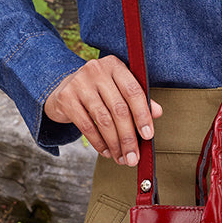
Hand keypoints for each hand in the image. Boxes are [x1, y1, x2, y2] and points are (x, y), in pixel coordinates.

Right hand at [44, 56, 161, 166]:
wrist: (64, 89)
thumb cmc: (98, 90)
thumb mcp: (118, 88)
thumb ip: (137, 99)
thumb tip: (158, 113)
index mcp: (114, 65)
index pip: (133, 91)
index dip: (142, 115)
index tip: (148, 136)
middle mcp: (96, 70)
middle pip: (118, 108)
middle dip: (128, 137)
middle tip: (134, 157)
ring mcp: (79, 83)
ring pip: (103, 120)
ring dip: (115, 143)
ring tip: (121, 158)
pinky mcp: (66, 98)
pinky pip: (86, 126)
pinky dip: (99, 142)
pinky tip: (106, 152)